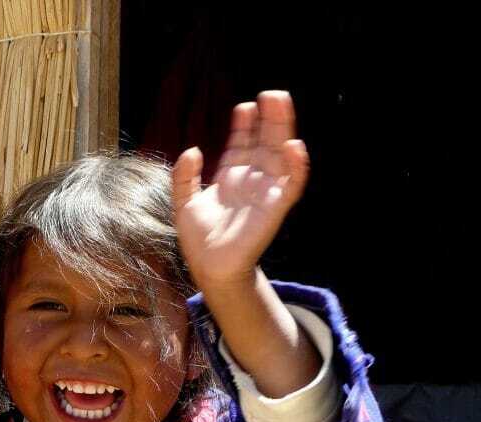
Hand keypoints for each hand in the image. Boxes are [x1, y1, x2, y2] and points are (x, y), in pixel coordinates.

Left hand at [173, 90, 308, 288]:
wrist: (209, 268)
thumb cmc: (199, 240)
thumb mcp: (184, 202)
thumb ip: (184, 176)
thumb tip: (192, 150)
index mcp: (231, 179)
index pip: (241, 145)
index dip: (244, 126)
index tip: (244, 107)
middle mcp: (250, 182)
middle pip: (263, 144)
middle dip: (268, 120)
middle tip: (271, 94)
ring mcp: (264, 193)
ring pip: (278, 155)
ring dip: (282, 130)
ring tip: (281, 104)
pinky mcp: (274, 208)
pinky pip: (290, 185)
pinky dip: (296, 166)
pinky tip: (294, 145)